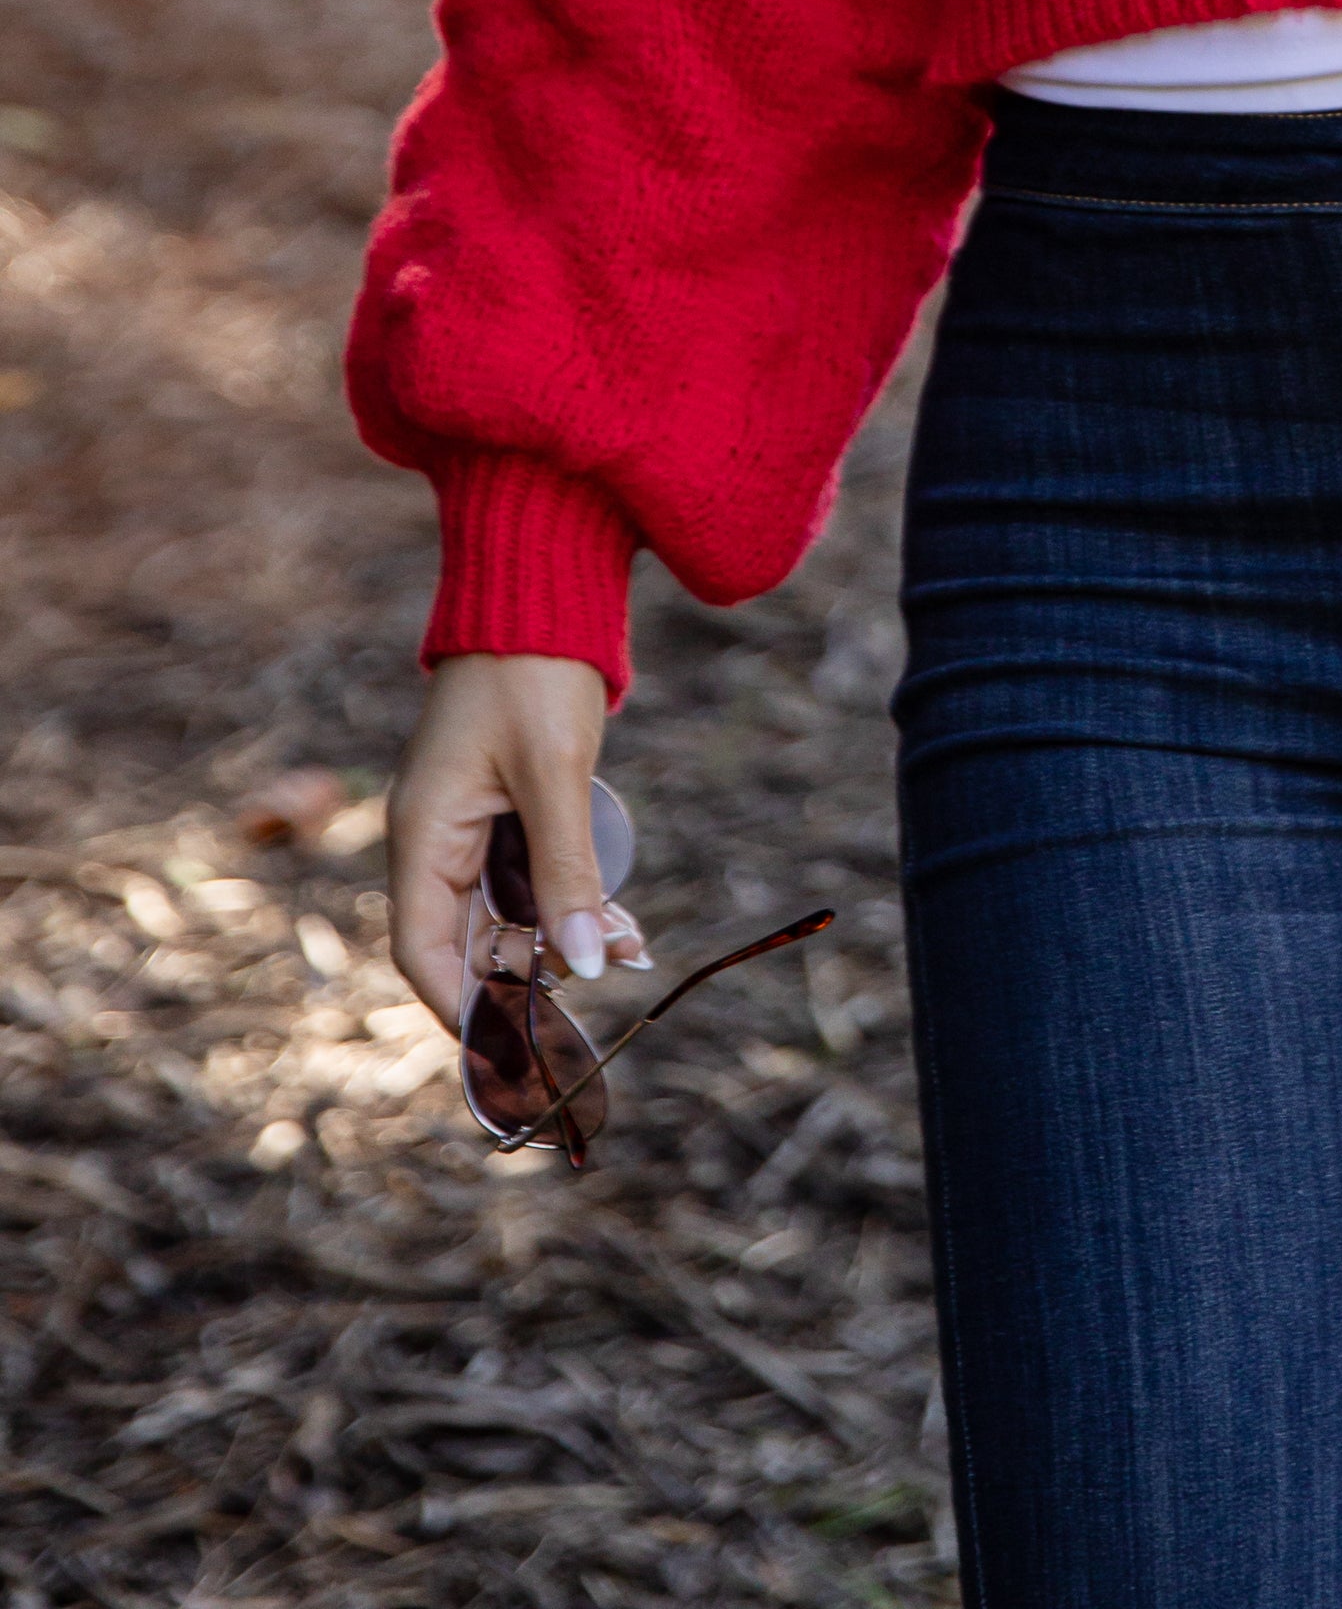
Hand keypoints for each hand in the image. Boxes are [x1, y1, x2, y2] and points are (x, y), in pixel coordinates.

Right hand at [386, 651, 639, 1030]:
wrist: (540, 583)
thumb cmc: (533, 670)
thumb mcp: (554, 774)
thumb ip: (567, 871)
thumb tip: (584, 965)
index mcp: (422, 832)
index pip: (423, 950)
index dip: (464, 1005)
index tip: (517, 1046)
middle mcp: (435, 837)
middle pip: (468, 940)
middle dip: (529, 976)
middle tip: (599, 995)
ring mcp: (468, 824)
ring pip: (505, 913)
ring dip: (560, 938)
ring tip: (630, 949)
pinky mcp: (503, 808)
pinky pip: (526, 877)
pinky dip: (568, 900)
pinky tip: (621, 920)